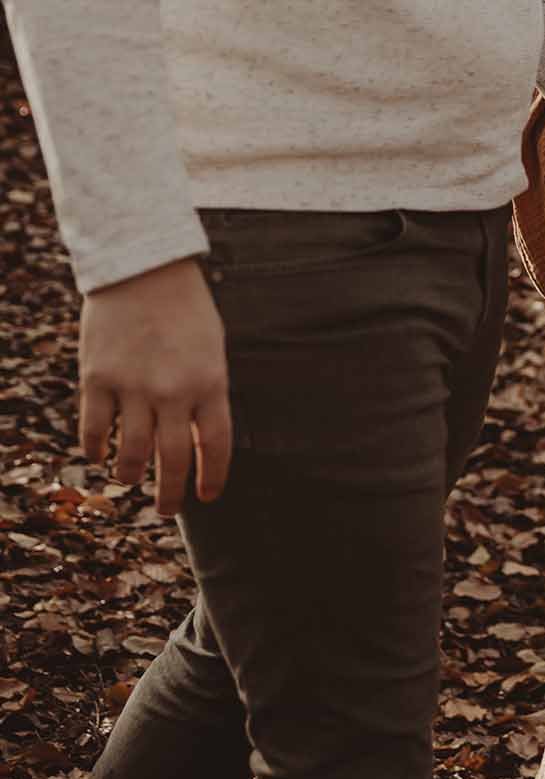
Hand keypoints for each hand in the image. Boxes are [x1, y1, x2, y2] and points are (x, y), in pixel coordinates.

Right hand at [78, 258, 231, 515]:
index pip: (216, 447)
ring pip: (131, 454)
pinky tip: (99, 454)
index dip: (212, 478)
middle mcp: (173, 391)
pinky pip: (95, 430)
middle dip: (169, 494)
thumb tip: (198, 442)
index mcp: (211, 382)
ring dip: (130, 475)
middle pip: (172, 461)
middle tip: (166, 509)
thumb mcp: (212, 348)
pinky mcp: (97, 379)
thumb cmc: (185, 309)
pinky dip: (96, 449)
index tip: (207, 496)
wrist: (143, 268)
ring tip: (130, 478)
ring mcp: (133, 386)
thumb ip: (207, 393)